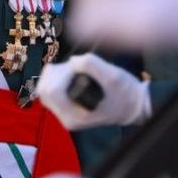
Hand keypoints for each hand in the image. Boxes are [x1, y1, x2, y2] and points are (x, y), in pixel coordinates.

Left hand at [35, 55, 150, 128]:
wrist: (133, 106)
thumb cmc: (125, 94)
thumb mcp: (114, 76)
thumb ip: (92, 65)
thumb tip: (72, 61)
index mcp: (75, 116)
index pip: (53, 90)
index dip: (63, 73)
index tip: (80, 68)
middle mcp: (65, 117)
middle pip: (44, 88)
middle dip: (59, 72)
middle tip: (78, 68)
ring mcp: (62, 113)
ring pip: (44, 87)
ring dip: (58, 73)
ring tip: (78, 71)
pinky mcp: (62, 106)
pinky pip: (49, 87)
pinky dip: (58, 76)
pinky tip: (73, 74)